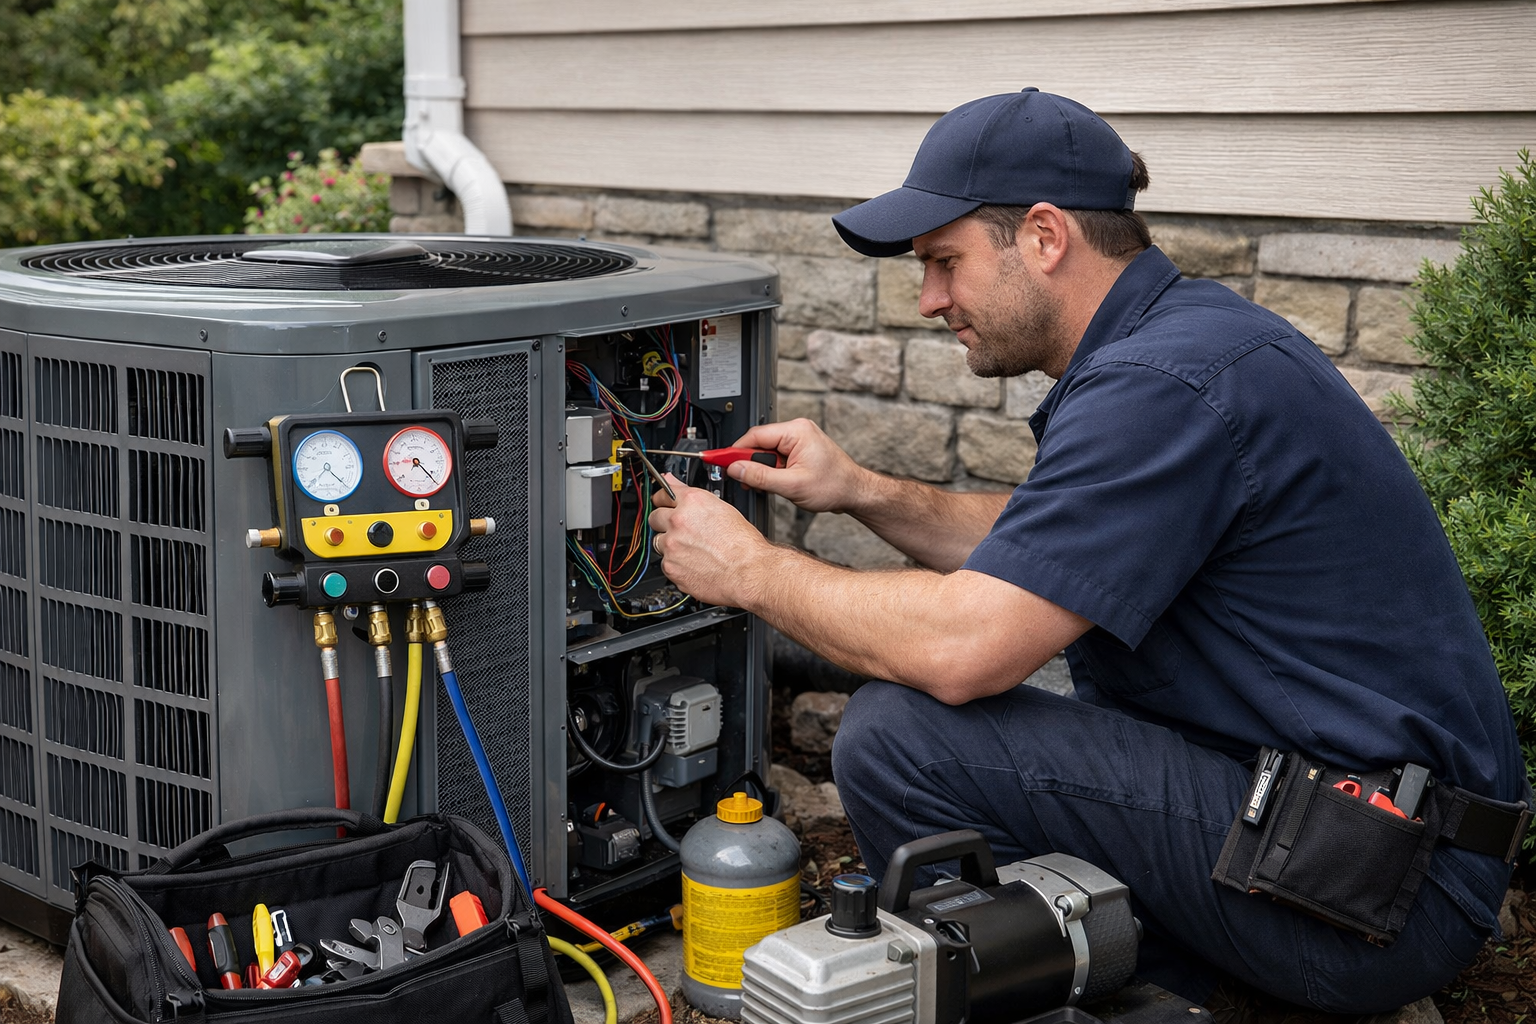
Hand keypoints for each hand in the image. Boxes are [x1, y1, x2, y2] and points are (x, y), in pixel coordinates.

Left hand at [649, 474, 773, 607]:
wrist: (749, 572)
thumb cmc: (743, 544)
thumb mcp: (724, 509)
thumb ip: (695, 497)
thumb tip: (676, 485)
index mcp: (692, 502)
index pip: (663, 493)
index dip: (662, 498)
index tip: (662, 501)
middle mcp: (678, 521)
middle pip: (654, 517)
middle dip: (663, 522)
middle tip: (678, 529)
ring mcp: (672, 545)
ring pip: (658, 542)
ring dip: (669, 544)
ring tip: (691, 550)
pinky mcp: (671, 567)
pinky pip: (665, 563)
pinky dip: (675, 564)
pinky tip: (693, 563)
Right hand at [724, 418, 868, 512]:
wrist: (855, 493)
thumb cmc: (835, 485)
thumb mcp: (792, 485)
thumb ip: (761, 476)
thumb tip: (737, 469)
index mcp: (796, 431)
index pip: (754, 436)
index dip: (735, 451)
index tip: (720, 461)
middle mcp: (797, 431)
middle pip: (759, 443)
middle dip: (749, 463)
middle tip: (743, 480)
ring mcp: (799, 440)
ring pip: (767, 452)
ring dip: (762, 469)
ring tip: (770, 485)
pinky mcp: (800, 451)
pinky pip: (776, 457)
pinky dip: (771, 470)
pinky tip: (776, 483)